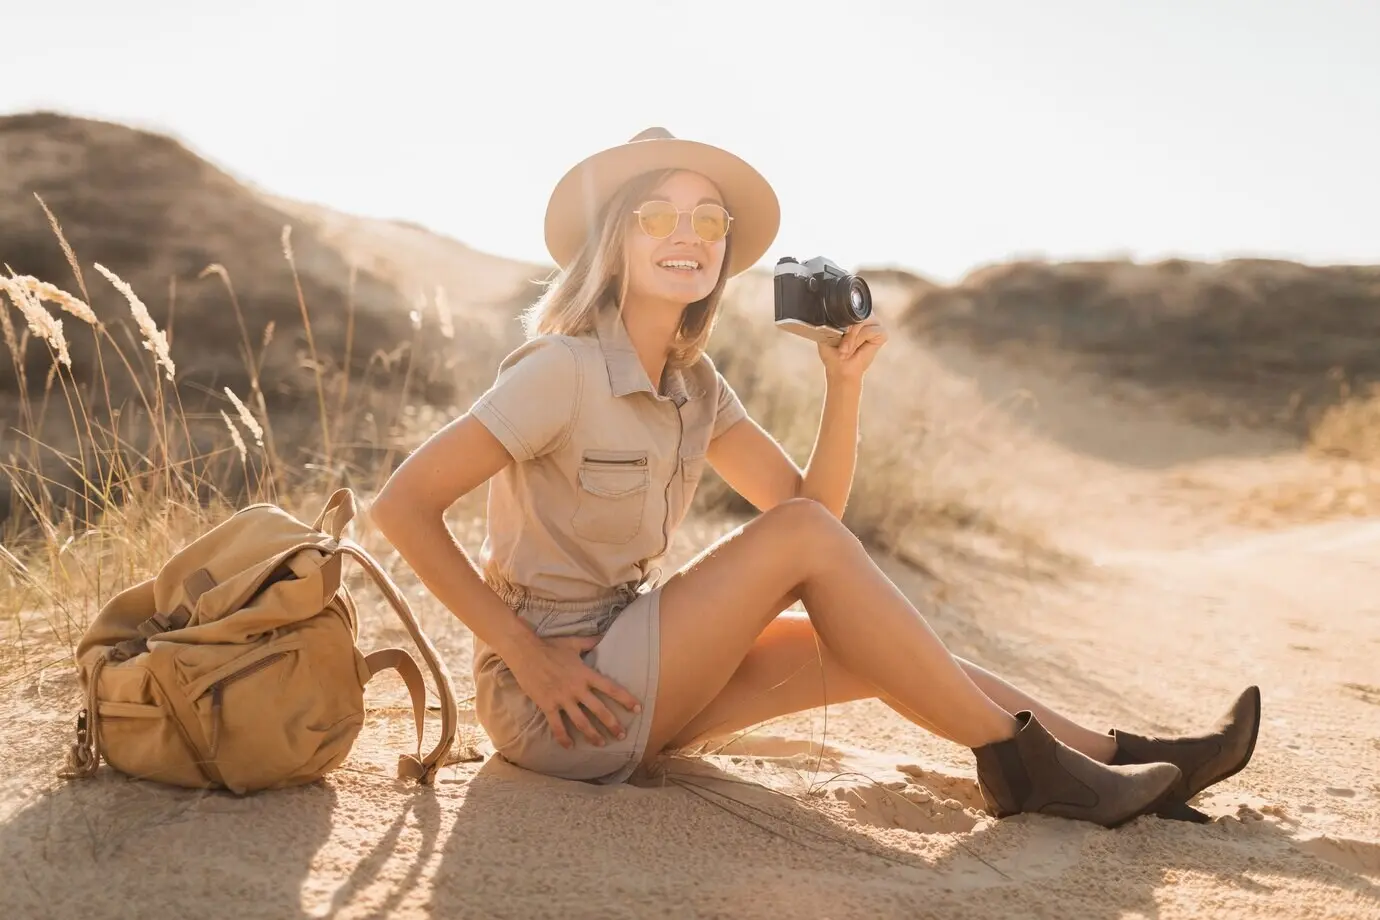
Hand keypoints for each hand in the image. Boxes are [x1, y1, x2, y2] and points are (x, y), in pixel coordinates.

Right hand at [505, 634, 642, 748]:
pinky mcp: (547, 705)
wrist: (525, 652)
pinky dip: (563, 737)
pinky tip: (570, 746)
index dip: (625, 699)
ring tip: (601, 744)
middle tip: (622, 735)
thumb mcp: (573, 643)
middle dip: (612, 724)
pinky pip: (557, 725)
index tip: (637, 708)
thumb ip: (590, 642)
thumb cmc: (550, 646)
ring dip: (592, 735)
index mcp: (585, 674)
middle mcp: (576, 688)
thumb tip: (603, 636)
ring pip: (581, 721)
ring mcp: (562, 698)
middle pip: (599, 710)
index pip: (610, 688)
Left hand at [818, 316, 888, 381]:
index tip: (834, 334)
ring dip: (852, 338)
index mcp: (852, 313)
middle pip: (856, 312)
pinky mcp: (882, 333)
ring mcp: (875, 323)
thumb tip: (836, 314)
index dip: (841, 317)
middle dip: (847, 330)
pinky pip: (870, 331)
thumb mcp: (827, 332)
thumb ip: (832, 320)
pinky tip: (856, 349)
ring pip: (862, 321)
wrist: (839, 369)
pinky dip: (860, 340)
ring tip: (846, 350)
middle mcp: (865, 316)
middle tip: (841, 347)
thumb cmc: (833, 352)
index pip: (849, 305)